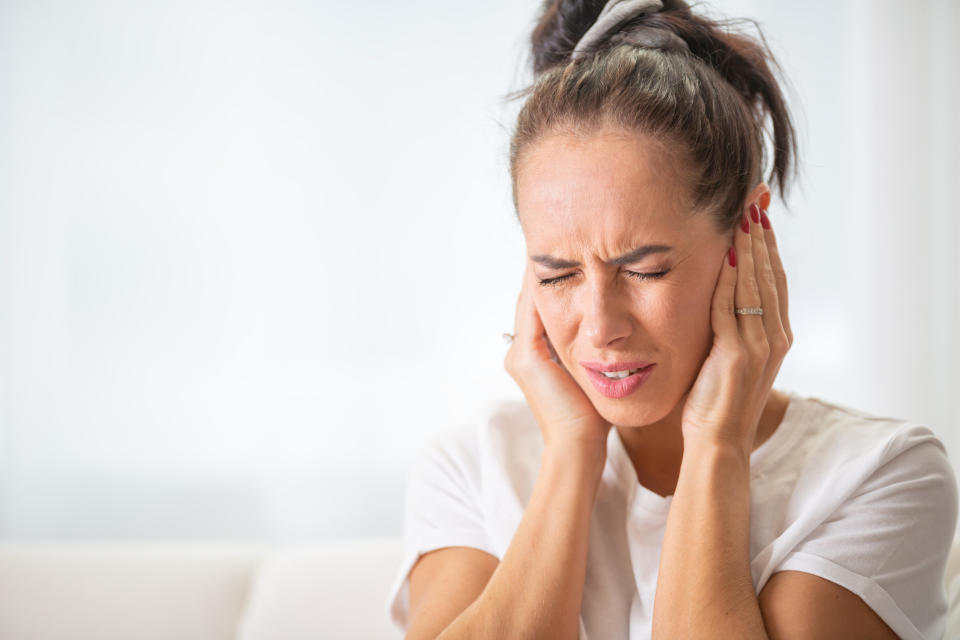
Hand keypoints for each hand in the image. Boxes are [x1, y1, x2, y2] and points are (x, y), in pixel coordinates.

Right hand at [504, 265, 611, 452]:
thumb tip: (616, 330)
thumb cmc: (593, 417)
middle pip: (534, 299)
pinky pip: (534, 310)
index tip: (579, 257)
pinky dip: (546, 287)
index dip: (559, 280)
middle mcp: (521, 351)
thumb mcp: (593, 374)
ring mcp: (520, 353)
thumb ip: (592, 352)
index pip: (544, 307)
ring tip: (565, 247)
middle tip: (570, 243)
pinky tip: (562, 267)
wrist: (579, 444)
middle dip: (552, 272)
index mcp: (534, 356)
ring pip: (532, 299)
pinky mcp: (525, 357)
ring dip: (547, 273)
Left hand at [681, 203, 792, 452]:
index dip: (766, 244)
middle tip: (754, 197)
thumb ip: (730, 327)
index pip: (773, 278)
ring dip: (748, 246)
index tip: (757, 212)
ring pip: (755, 284)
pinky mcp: (736, 355)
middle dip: (761, 233)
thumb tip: (718, 296)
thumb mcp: (728, 358)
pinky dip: (730, 278)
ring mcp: (759, 346)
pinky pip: (731, 307)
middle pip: (770, 272)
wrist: (718, 445)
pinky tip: (726, 253)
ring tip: (743, 212)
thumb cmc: (715, 403)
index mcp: (776, 336)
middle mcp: (774, 337)